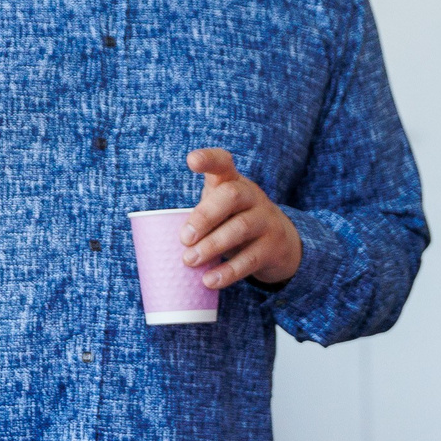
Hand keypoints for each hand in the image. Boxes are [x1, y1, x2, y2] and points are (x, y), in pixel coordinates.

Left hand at [183, 149, 302, 288]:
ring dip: (212, 245)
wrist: (281, 243)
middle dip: (205, 216)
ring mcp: (266, 221)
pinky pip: (251, 259)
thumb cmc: (235, 221)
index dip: (209, 159)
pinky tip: (210, 280)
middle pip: (231, 196)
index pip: (223, 163)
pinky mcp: (273, 247)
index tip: (192, 160)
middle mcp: (252, 196)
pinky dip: (228, 271)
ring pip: (241, 228)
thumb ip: (198, 215)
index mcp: (233, 182)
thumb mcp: (220, 210)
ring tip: (190, 261)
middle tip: (183, 238)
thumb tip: (158, 242)